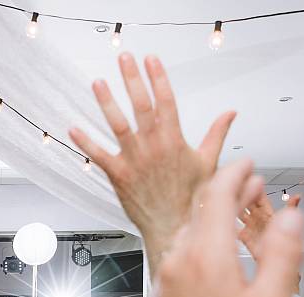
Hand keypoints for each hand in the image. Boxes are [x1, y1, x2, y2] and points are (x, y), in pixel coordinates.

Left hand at [69, 53, 235, 262]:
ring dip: (106, 102)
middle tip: (124, 58)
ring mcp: (135, 161)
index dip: (158, 78)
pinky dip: (85, 142)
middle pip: (141, 106)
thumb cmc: (191, 199)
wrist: (175, 230)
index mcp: (175, 141)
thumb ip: (217, 134)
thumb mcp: (209, 163)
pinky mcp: (119, 176)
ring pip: (118, 125)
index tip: (151, 59)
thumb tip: (230, 113)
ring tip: (97, 82)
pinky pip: (99, 155)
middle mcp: (154, 147)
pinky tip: (73, 127)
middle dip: (132, 79)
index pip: (166, 101)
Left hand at [149, 161, 303, 296]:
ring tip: (237, 218)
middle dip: (227, 193)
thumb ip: (283, 253)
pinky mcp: (161, 292)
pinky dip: (201, 242)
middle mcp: (179, 259)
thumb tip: (291, 215)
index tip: (249, 163)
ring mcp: (165, 276)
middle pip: (201, 210)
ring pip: (190, 232)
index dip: (235, 173)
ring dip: (213, 218)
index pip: (217, 195)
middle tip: (251, 185)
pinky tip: (217, 254)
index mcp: (206, 254)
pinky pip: (181, 254)